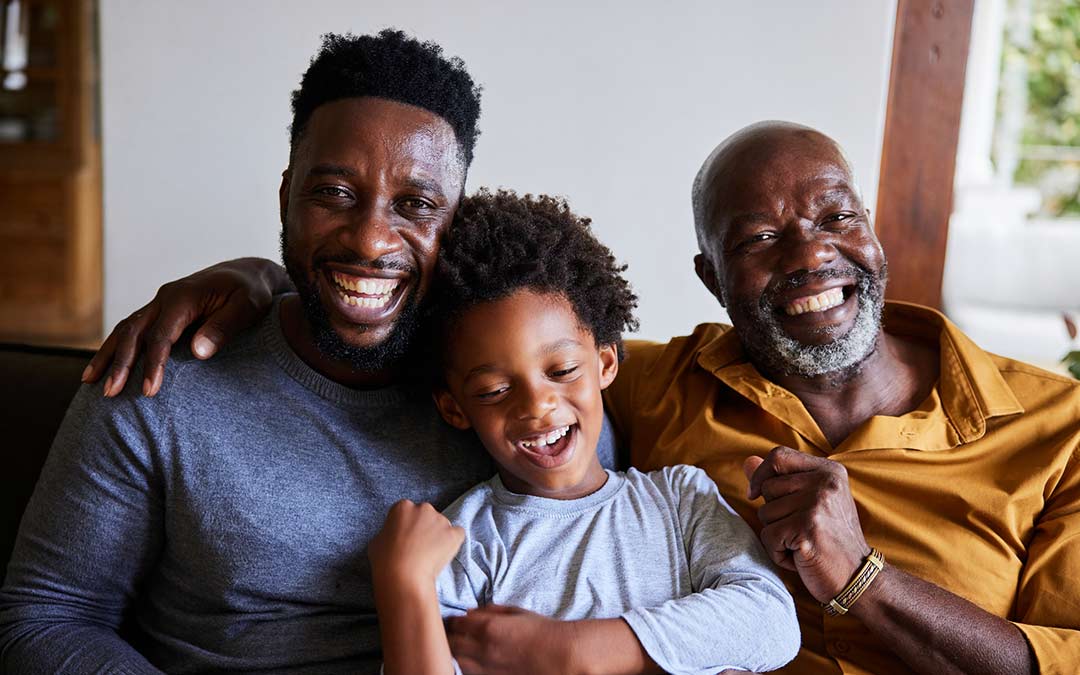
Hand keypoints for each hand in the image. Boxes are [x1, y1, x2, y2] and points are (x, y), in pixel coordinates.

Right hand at [83, 258, 285, 396]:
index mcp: (184, 297)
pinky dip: (116, 347)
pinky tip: (105, 365)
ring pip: (126, 329)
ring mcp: (160, 303)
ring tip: (91, 383)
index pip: (162, 335)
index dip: (154, 364)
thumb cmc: (251, 292)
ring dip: (108, 355)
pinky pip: (132, 329)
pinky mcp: (161, 311)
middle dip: (119, 363)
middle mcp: (165, 298)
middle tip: (109, 393)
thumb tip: (198, 352)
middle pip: (134, 331)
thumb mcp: (248, 306)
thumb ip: (224, 327)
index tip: (149, 391)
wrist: (247, 274)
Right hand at [368, 500, 463, 586]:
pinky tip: (443, 554)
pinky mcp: (454, 533)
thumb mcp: (377, 540)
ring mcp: (440, 520)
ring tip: (429, 555)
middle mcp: (423, 508)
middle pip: (425, 515)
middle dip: (423, 527)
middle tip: (417, 547)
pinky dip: (453, 542)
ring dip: (437, 535)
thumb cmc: (385, 561)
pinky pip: (457, 534)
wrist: (403, 576)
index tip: (404, 539)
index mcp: (402, 507)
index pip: (406, 511)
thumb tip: (395, 535)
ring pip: (441, 525)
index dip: (405, 526)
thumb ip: (389, 531)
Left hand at [446, 605, 572, 674]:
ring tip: (459, 647)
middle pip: (451, 643)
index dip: (452, 620)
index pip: (456, 623)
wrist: (560, 655)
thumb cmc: (542, 630)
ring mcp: (487, 668)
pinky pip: (470, 673)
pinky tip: (471, 661)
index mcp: (489, 627)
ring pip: (456, 661)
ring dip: (455, 653)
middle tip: (451, 633)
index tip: (453, 620)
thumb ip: (491, 611)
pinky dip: (466, 666)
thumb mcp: (516, 612)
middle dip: (449, 637)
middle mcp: (483, 649)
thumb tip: (471, 612)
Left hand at [743, 446, 869, 602]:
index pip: (779, 456)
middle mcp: (825, 482)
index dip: (760, 474)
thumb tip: (746, 461)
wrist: (857, 578)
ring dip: (776, 535)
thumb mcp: (810, 503)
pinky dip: (777, 553)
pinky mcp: (807, 527)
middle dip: (773, 513)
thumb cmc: (829, 540)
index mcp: (829, 471)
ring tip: (802, 544)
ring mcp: (817, 504)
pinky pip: (768, 536)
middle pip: (767, 487)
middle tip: (800, 530)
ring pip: (765, 513)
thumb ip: (779, 480)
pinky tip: (800, 558)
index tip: (756, 494)